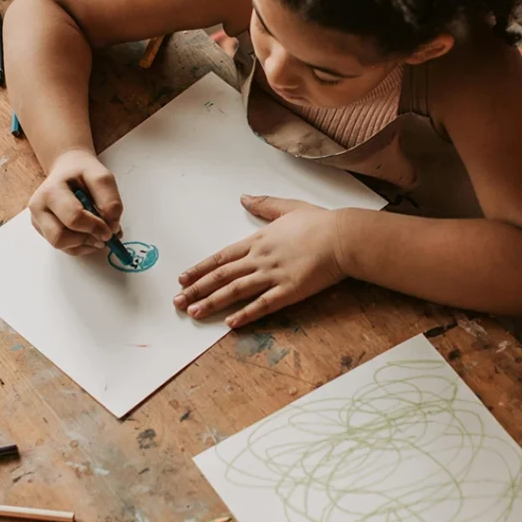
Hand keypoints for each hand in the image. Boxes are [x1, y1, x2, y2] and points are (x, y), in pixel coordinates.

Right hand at [27, 149, 121, 255]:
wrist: (67, 169)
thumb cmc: (83, 173)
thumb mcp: (101, 178)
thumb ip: (110, 201)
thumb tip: (112, 227)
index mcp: (50, 191)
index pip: (73, 218)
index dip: (95, 227)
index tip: (111, 230)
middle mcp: (38, 208)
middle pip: (60, 238)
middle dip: (86, 239)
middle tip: (105, 236)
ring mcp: (38, 221)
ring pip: (61, 246)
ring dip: (85, 244)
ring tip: (98, 234)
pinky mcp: (43, 231)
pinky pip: (64, 248)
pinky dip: (81, 246)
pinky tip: (90, 236)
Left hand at [175, 195, 346, 327]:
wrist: (343, 236)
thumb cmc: (320, 222)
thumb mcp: (288, 207)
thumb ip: (264, 204)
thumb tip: (244, 198)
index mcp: (259, 240)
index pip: (222, 256)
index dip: (201, 268)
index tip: (183, 278)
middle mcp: (261, 258)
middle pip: (222, 275)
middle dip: (198, 289)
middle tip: (178, 301)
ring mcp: (274, 275)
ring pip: (236, 291)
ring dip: (213, 302)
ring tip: (194, 313)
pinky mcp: (289, 291)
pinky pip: (263, 305)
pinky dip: (245, 314)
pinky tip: (230, 323)